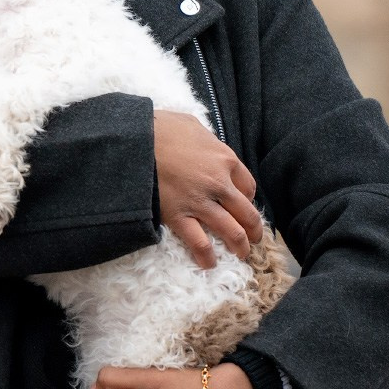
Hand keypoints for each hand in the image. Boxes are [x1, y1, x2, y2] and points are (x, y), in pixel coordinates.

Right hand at [153, 110, 261, 268]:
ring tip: (241, 254)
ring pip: (231, 230)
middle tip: (253, 238)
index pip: (248, 187)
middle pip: (246, 213)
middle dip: (253, 229)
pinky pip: (198, 241)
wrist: (135, 141)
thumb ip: (205, 137)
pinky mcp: (179, 216)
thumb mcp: (191, 125)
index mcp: (225, 160)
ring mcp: (200, 202)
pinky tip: (209, 263)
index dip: (247, 200)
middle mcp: (219, 184)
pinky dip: (206, 256)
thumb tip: (204, 141)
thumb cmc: (160, 128)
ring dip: (239, 246)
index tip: (242, 205)